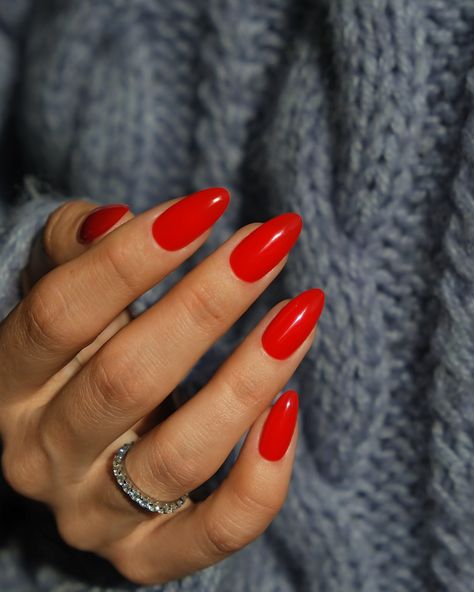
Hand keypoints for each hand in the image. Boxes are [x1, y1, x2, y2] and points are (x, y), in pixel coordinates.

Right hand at [0, 188, 323, 584]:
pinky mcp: (147, 555)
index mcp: (10, 382)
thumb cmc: (85, 345)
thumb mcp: (61, 286)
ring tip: (301, 310)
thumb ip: (75, 247)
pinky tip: (292, 406)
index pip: (61, 314)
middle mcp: (41, 455)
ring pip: (182, 453)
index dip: (135, 254)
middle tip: (270, 242)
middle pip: (127, 379)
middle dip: (208, 302)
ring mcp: (93, 514)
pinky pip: (217, 529)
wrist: (90, 438)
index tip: (210, 204)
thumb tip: (116, 219)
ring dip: (251, 375)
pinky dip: (263, 475)